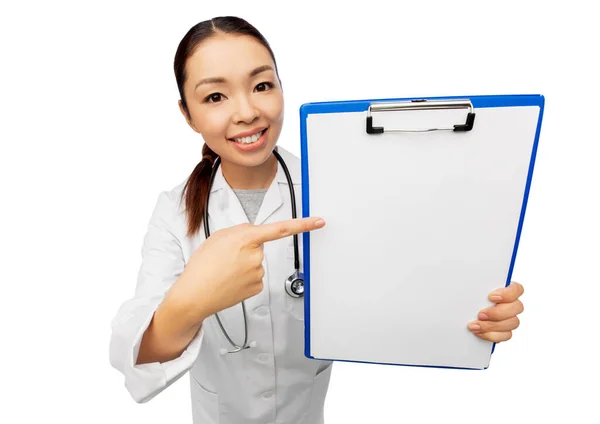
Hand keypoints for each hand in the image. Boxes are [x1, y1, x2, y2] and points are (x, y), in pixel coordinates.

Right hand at [176, 216, 325, 319]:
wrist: (194, 295)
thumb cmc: (202, 266)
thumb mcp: (217, 237)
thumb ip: (240, 231)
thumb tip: (254, 234)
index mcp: (246, 238)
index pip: (280, 229)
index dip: (303, 225)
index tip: (318, 222)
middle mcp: (256, 256)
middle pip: (259, 246)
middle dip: (245, 248)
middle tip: (225, 257)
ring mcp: (258, 273)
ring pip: (256, 262)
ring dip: (243, 264)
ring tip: (224, 270)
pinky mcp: (258, 287)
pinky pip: (255, 276)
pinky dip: (244, 277)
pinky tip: (230, 280)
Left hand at [467, 281, 523, 341]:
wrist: (458, 316)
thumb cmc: (465, 299)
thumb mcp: (468, 290)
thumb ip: (474, 287)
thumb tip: (470, 285)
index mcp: (504, 289)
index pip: (516, 289)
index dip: (507, 294)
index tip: (490, 297)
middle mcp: (510, 303)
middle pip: (517, 307)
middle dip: (497, 313)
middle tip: (480, 315)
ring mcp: (510, 318)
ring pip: (513, 322)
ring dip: (492, 325)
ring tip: (475, 326)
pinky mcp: (505, 331)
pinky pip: (506, 335)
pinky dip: (491, 335)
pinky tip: (479, 332)